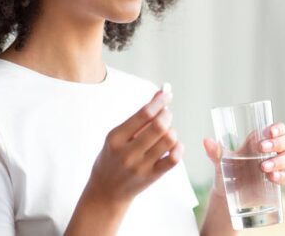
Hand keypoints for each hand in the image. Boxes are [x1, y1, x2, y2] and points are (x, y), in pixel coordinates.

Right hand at [87, 89, 182, 204]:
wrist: (106, 191)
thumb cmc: (113, 157)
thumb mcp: (119, 135)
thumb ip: (140, 115)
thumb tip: (159, 94)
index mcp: (116, 138)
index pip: (144, 114)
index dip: (159, 101)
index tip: (167, 94)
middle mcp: (127, 153)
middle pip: (158, 126)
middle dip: (167, 115)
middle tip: (166, 114)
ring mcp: (140, 166)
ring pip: (168, 140)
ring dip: (172, 131)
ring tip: (167, 131)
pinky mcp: (151, 177)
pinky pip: (173, 159)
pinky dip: (178, 147)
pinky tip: (174, 145)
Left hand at [202, 122, 284, 195]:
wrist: (227, 193)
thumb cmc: (226, 170)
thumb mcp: (220, 160)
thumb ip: (215, 151)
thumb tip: (206, 141)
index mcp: (260, 141)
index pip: (278, 130)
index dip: (278, 129)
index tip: (269, 132)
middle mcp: (271, 152)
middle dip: (277, 144)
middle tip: (261, 149)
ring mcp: (275, 167)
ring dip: (279, 161)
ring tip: (263, 167)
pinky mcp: (276, 182)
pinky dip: (282, 176)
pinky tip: (272, 178)